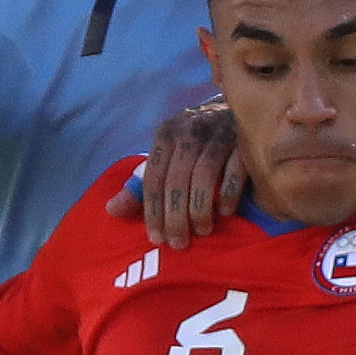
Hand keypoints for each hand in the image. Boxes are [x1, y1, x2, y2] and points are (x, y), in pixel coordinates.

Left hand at [109, 99, 244, 245]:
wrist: (236, 112)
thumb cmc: (196, 144)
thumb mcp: (167, 160)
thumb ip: (140, 186)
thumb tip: (111, 211)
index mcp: (166, 135)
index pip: (153, 177)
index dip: (153, 210)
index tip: (157, 238)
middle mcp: (189, 131)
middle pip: (176, 179)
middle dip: (175, 216)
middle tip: (179, 243)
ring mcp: (218, 133)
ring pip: (203, 175)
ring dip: (200, 208)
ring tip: (202, 231)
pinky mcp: (244, 139)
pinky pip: (235, 168)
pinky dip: (229, 192)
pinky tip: (226, 213)